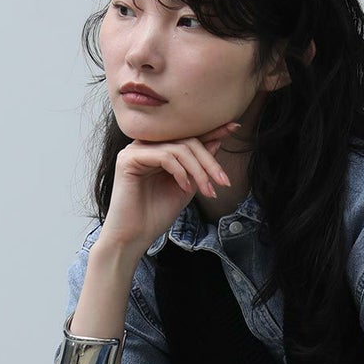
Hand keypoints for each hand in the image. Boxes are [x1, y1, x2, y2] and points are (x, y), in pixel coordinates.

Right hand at [100, 120, 239, 251]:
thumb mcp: (186, 187)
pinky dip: (180, 172)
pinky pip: (164, 156)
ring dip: (199, 170)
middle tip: (223, 181)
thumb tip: (216, 141)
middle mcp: (146, 145)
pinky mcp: (128, 159)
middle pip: (186, 141)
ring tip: (207, 191)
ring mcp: (135, 150)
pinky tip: (185, 187)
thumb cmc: (156, 215)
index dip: (212, 131)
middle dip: (209, 162)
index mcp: (158, 150)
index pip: (188, 137)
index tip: (235, 126)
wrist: (134, 237)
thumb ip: (198, 166)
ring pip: (178, 148)